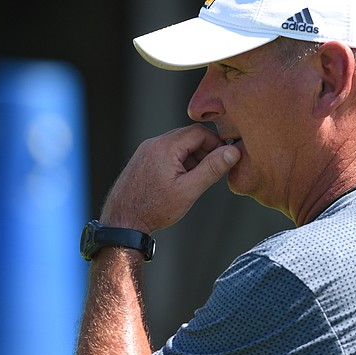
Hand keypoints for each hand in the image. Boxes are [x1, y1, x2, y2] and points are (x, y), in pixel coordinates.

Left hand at [101, 124, 239, 232]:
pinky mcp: (142, 159)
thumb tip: (232, 152)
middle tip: (214, 171)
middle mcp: (153, 143)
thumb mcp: (189, 190)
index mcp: (165, 147)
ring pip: (178, 144)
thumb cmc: (154, 209)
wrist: (122, 221)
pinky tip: (182, 181)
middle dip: (205, 151)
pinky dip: (179, 161)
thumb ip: (212, 169)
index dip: (217, 144)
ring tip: (196, 180)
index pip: (200, 132)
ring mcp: (146, 150)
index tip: (226, 159)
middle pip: (188, 136)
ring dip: (193, 157)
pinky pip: (167, 152)